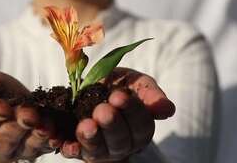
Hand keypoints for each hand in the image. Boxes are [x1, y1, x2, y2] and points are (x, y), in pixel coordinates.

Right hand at [0, 71, 61, 162]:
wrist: (12, 95)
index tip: (2, 105)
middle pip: (6, 139)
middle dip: (18, 125)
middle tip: (29, 113)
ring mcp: (17, 151)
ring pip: (28, 146)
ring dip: (38, 135)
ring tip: (46, 123)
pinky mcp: (38, 149)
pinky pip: (47, 148)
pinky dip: (53, 141)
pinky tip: (59, 134)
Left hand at [60, 67, 174, 161]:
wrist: (90, 87)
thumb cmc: (118, 85)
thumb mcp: (135, 82)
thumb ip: (149, 92)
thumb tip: (168, 109)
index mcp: (140, 128)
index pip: (141, 124)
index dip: (131, 110)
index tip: (118, 96)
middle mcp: (123, 144)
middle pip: (121, 141)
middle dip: (112, 125)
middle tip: (102, 110)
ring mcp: (101, 151)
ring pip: (99, 151)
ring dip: (92, 138)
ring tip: (86, 125)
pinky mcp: (79, 151)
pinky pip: (75, 154)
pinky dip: (71, 150)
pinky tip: (68, 146)